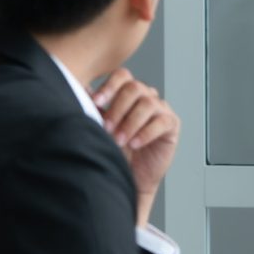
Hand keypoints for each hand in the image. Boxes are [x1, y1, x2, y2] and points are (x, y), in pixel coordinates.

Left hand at [94, 69, 180, 225]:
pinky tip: (134, 144)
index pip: (122, 76)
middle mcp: (146, 96)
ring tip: (119, 141)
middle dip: (117, 108)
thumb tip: (81, 90)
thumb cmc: (115, 151)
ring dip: (130, 122)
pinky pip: (162, 121)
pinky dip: (146, 133)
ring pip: (148, 103)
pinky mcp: (172, 124)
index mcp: (128, 93)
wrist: (131, 177)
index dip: (110, 85)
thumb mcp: (101, 129)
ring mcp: (161, 109)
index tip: (96, 101)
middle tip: (106, 128)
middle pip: (135, 87)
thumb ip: (95, 110)